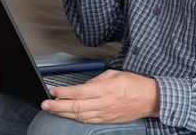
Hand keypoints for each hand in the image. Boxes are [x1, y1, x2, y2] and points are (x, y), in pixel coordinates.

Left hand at [41, 70, 159, 123]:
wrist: (149, 99)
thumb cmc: (135, 84)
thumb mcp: (115, 74)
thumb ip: (97, 80)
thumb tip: (84, 86)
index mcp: (105, 88)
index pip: (78, 92)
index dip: (63, 92)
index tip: (53, 90)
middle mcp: (103, 102)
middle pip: (75, 106)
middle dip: (57, 106)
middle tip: (45, 104)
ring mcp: (105, 113)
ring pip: (79, 116)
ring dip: (63, 113)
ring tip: (52, 110)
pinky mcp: (107, 120)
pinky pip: (88, 121)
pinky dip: (76, 119)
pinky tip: (68, 116)